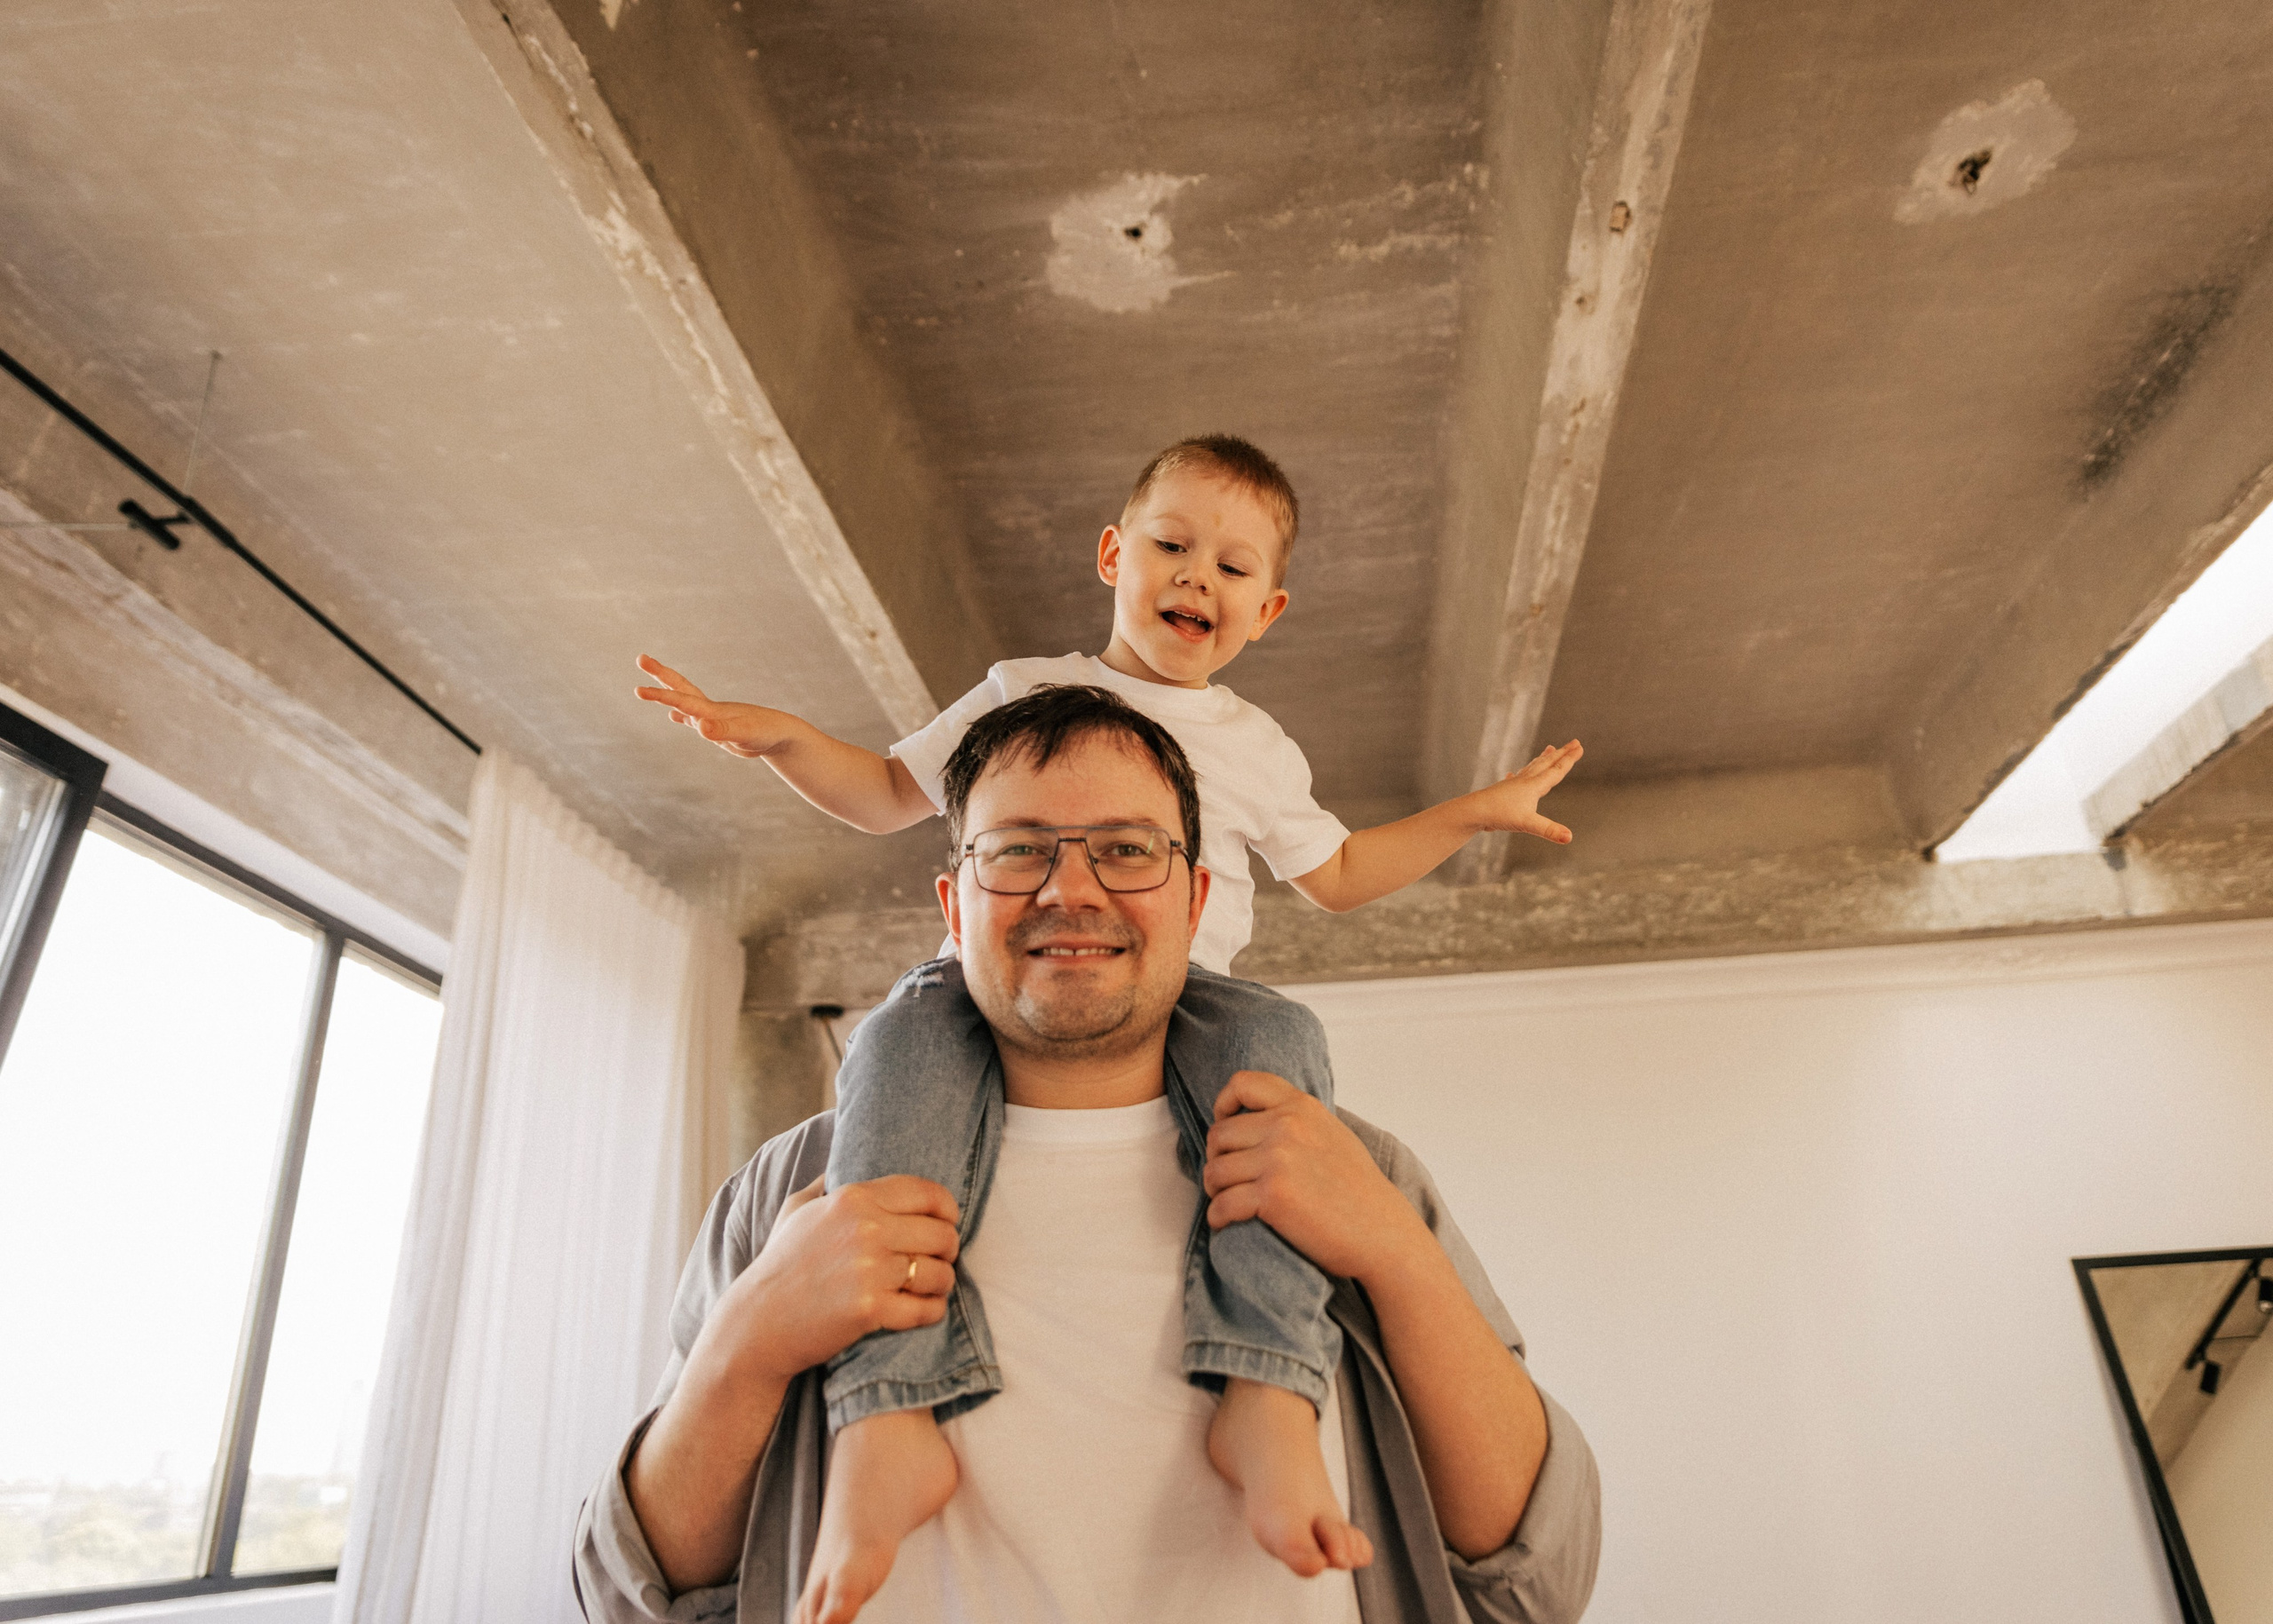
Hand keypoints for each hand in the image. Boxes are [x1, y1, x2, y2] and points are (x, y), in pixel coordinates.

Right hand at [634, 654, 797, 759]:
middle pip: (680, 688)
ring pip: (684, 703)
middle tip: (641, 658)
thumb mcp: (743, 733)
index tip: (638, 690)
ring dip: (666, 695)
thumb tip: (700, 726)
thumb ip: (721, 731)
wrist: (782, 735)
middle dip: (660, 675)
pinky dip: (683, 718)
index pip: (680, 699)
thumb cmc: (766, 732)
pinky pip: (694, 721)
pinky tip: (674, 717)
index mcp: (711, 710)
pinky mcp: (718, 731)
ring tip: (646, 689)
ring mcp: (712, 719)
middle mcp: (709, 710)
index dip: (659, 695)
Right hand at [694, 1175, 961, 1389]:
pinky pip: (927, 1309)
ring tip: (932, 1286)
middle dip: (948, 1250)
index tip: (948, 1222)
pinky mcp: (871, 1309)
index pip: (927, 1193)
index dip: (948, 1210)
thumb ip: (825, 1183)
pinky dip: (932, 1311)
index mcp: (853, 1198)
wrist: (757, 1323)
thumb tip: (841, 1165)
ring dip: (942, 1282)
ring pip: (939, 1273)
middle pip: (942, 1234)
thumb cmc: (780, 1265)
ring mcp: (869, 1270)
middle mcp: (865, 1228)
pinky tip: (925, 1309)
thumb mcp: (796, 1210)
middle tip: (940, 1260)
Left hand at [1201, 1072, 1430, 1285]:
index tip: (1223, 1123)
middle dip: (1216, 1158)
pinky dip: (1217, 1217)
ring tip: (1225, 1201)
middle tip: (1225, 1178)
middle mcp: (1287, 1126)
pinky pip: (1221, 1204)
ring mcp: (1278, 1160)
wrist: (1382, 1233)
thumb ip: (1296, 1120)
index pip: (1243, 1083)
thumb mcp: (1331, 1134)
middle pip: (1220, 1134)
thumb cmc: (1358, 1190)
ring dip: (1214, 1190)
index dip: (1223, 1103)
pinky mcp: (1272, 1197)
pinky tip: (1224, 1222)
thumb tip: (1250, 1119)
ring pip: (1215, 1170)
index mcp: (1302, 1107)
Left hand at [1465, 739, 1581, 843]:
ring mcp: (1513, 785)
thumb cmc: (1499, 815)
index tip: (1579, 746)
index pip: (1556, 770)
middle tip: (1573, 742)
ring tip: (1549, 748)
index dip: (1569, 759)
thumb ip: (1549, 830)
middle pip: (1547, 764)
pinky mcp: (1502, 792)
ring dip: (1543, 759)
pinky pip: (1514, 779)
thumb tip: (1569, 838)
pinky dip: (1517, 775)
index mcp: (1534, 786)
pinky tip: (1512, 774)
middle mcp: (1525, 781)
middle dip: (1561, 754)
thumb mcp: (1528, 824)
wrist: (1472, 811)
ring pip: (1532, 768)